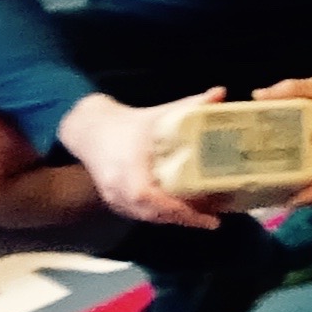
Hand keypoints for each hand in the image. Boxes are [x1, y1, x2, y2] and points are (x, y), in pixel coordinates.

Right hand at [54, 89, 219, 231]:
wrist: (90, 130)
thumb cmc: (129, 122)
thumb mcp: (160, 113)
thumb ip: (191, 105)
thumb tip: (221, 92)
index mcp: (128, 165)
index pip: (147, 196)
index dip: (175, 209)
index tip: (203, 215)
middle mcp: (117, 186)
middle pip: (151, 213)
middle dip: (182, 218)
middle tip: (213, 219)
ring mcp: (113, 196)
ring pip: (146, 217)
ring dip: (174, 220)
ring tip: (205, 218)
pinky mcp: (113, 201)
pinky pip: (139, 215)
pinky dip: (162, 217)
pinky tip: (184, 215)